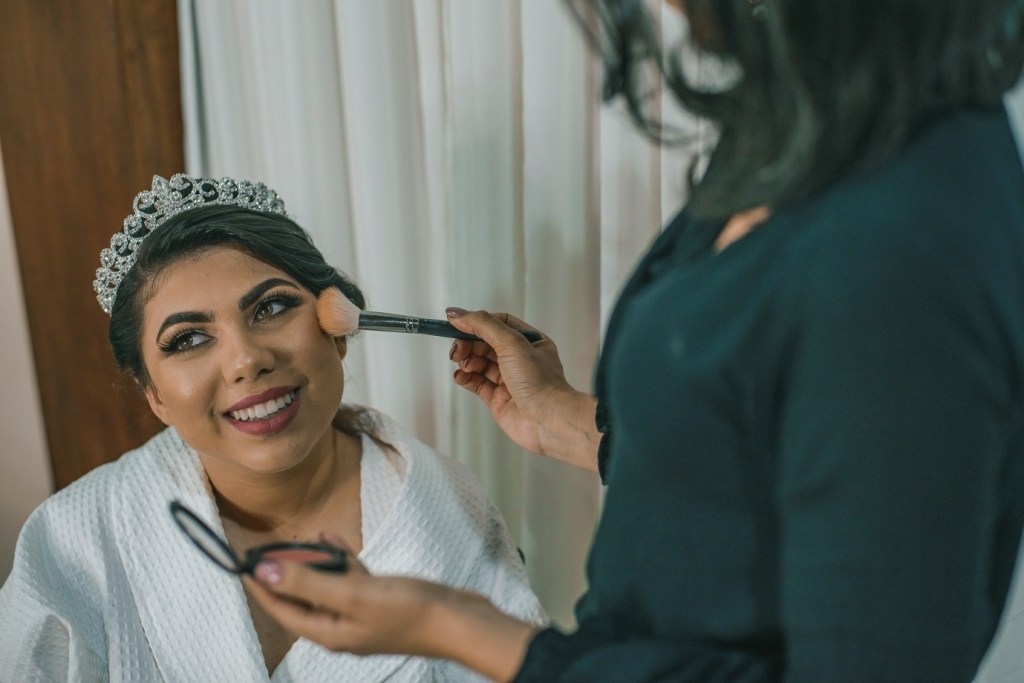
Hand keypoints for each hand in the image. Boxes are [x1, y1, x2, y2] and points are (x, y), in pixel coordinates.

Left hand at [245, 542, 536, 681]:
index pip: (282, 608)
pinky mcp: (378, 600)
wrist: (459, 621)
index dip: (260, 586)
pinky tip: (335, 541)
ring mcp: (360, 614)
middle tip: (270, 546)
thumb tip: (265, 572)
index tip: (241, 564)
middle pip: (300, 598)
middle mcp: (340, 626)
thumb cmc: (410, 612)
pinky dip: (340, 561)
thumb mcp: (354, 594)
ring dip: (312, 564)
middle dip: (284, 573)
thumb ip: (309, 582)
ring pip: (324, 586)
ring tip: (303, 540)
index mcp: (329, 631)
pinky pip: (349, 579)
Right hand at [446, 309, 599, 470]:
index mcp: (530, 342)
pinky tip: (461, 376)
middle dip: (468, 343)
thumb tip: (457, 314)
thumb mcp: (512, 343)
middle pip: (485, 343)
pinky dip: (465, 377)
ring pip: (478, 362)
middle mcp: (519, 359)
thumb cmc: (540, 382)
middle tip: (458, 349)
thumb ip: (483, 325)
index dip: (477, 322)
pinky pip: (476, 382)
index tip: (457, 323)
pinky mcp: (498, 399)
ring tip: (465, 364)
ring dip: (466, 360)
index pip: (498, 323)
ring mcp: (508, 380)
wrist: (548, 420)